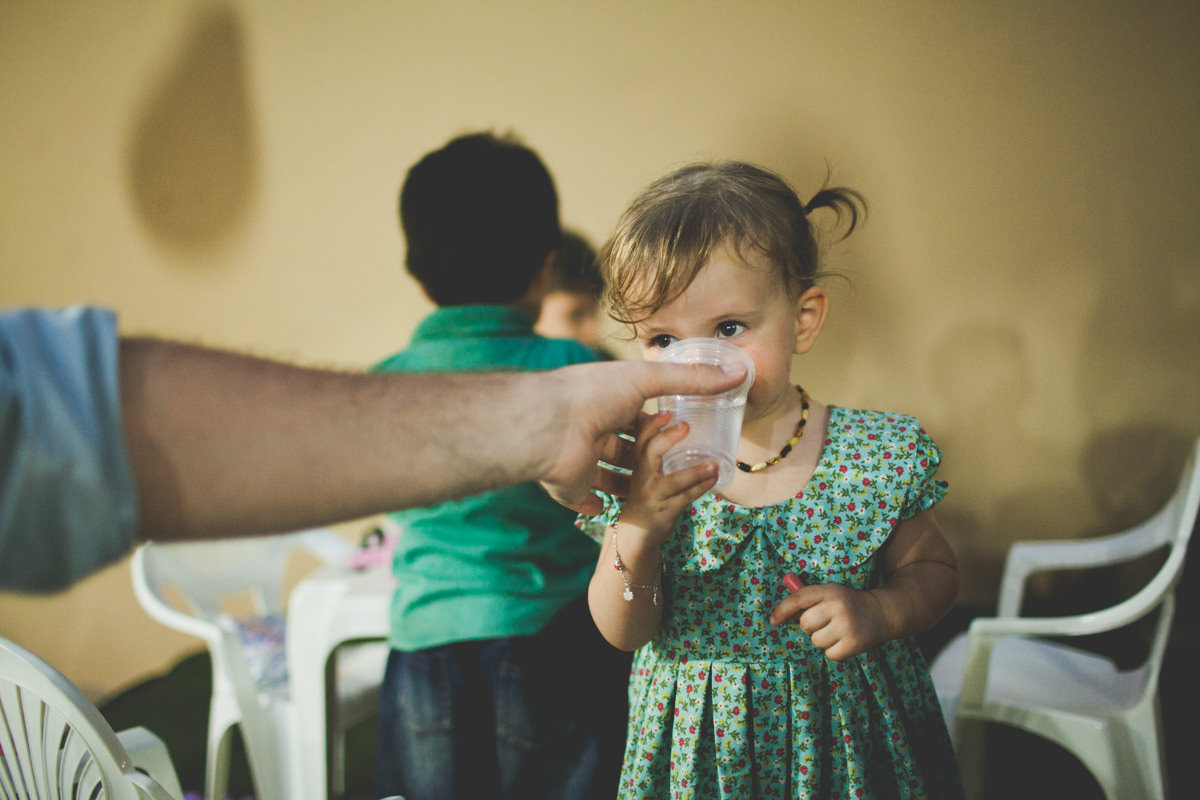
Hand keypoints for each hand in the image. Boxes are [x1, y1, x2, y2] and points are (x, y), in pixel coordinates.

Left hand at [537, 359, 743, 514]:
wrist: (549, 427)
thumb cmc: (594, 394)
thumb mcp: (649, 380)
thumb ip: (692, 380)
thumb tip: (740, 373)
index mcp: (608, 401)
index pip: (636, 414)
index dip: (657, 423)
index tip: (682, 433)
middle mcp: (592, 430)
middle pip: (624, 447)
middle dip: (646, 457)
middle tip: (676, 469)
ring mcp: (580, 461)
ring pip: (609, 477)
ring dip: (629, 485)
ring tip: (659, 494)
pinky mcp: (571, 489)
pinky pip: (585, 501)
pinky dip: (598, 506)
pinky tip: (615, 511)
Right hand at [617, 410, 718, 544]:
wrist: (635, 532)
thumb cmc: (646, 492)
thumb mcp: (645, 469)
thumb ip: (656, 448)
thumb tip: (672, 417)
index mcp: (638, 462)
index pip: (640, 437)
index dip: (651, 423)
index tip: (666, 411)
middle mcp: (642, 476)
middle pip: (649, 453)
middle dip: (667, 438)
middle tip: (686, 426)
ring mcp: (652, 495)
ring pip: (671, 481)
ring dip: (694, 472)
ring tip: (714, 463)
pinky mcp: (664, 511)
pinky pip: (684, 499)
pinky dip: (700, 489)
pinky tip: (714, 480)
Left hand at [769, 582, 892, 661]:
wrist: (883, 612)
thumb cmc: (848, 604)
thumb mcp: (830, 594)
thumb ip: (807, 602)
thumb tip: (781, 616)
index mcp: (829, 591)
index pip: (798, 599)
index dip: (782, 610)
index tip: (773, 621)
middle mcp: (838, 606)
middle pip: (805, 624)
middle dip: (810, 626)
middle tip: (825, 622)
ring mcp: (847, 626)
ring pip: (816, 641)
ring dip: (823, 640)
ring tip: (837, 631)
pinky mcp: (854, 644)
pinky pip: (829, 654)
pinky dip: (835, 651)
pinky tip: (845, 640)